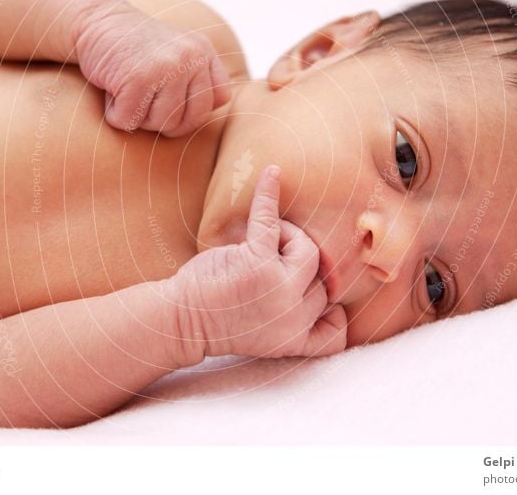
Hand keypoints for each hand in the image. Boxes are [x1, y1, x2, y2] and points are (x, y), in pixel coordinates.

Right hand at [74, 4, 231, 136]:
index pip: (215, 102)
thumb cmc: (135, 46)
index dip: (189, 110)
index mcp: (203, 52)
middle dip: (162, 120)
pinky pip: (130, 121)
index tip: (166, 95)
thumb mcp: (178, 52)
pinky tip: (112, 90)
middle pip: (188, 121)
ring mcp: (166, 68)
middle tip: (143, 98)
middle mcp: (190, 58)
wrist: (95, 21)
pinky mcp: (139, 79)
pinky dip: (116, 114)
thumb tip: (222, 104)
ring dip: (137, 117)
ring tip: (127, 90)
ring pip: (160, 124)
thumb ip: (203, 76)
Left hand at [171, 165, 347, 358]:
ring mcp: (277, 289)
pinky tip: (271, 174)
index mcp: (295, 341)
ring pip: (308, 250)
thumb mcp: (269, 334)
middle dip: (300, 265)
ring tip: (268, 240)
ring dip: (290, 238)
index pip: (335, 331)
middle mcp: (291, 319)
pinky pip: (269, 220)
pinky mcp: (255, 262)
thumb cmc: (222, 320)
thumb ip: (294, 318)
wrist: (181, 321)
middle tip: (272, 262)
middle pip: (323, 280)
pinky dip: (268, 194)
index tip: (317, 302)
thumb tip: (326, 278)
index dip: (331, 312)